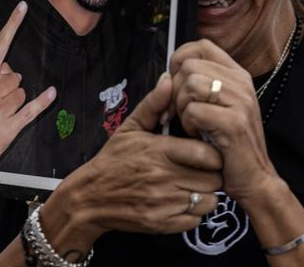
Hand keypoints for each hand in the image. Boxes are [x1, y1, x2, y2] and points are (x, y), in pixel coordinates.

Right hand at [0, 1, 56, 168]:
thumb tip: (9, 66)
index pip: (0, 44)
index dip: (13, 24)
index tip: (23, 6)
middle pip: (17, 75)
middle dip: (12, 86)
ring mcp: (0, 107)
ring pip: (24, 92)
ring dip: (18, 100)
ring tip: (2, 111)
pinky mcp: (11, 124)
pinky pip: (33, 107)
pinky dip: (43, 101)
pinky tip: (52, 93)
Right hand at [38, 73, 223, 254]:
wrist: (89, 198)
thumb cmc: (113, 160)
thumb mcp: (130, 127)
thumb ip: (153, 104)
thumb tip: (169, 79)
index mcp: (160, 151)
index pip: (207, 154)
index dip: (214, 153)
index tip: (209, 152)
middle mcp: (164, 178)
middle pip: (214, 179)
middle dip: (214, 173)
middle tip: (206, 170)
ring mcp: (163, 203)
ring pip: (209, 201)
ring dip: (208, 194)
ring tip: (196, 185)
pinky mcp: (162, 224)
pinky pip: (196, 220)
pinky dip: (195, 213)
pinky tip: (184, 201)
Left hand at [168, 39, 277, 204]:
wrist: (255, 179)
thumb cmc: (229, 145)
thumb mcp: (218, 108)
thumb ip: (199, 86)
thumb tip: (166, 75)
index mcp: (237, 75)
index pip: (201, 46)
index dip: (180, 59)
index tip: (175, 82)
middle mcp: (241, 83)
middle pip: (189, 67)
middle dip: (176, 91)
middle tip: (181, 113)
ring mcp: (240, 101)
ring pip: (189, 86)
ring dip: (182, 109)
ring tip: (193, 126)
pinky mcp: (234, 122)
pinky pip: (194, 111)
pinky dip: (189, 126)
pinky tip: (199, 136)